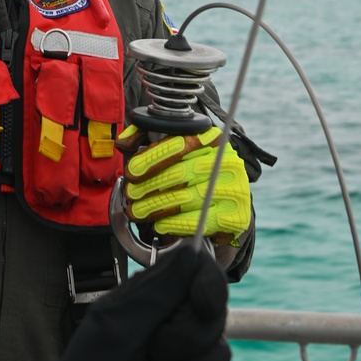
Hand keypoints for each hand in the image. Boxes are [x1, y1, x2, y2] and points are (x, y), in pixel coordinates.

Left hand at [33, 245, 229, 360]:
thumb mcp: (117, 324)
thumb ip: (158, 290)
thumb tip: (194, 250)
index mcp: (155, 300)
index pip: (202, 276)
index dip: (209, 288)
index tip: (201, 305)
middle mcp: (176, 327)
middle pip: (215, 320)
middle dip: (180, 344)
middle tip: (147, 355)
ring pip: (218, 359)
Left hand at [121, 126, 250, 241]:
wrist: (225, 197)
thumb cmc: (193, 169)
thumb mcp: (171, 146)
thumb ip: (145, 137)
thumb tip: (123, 143)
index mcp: (212, 139)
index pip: (179, 143)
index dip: (152, 158)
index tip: (131, 172)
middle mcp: (227, 161)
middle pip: (181, 173)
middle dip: (149, 186)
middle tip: (131, 196)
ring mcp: (235, 189)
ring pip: (187, 198)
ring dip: (156, 207)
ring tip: (137, 212)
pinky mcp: (237, 216)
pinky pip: (200, 221)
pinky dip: (175, 224)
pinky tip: (159, 224)